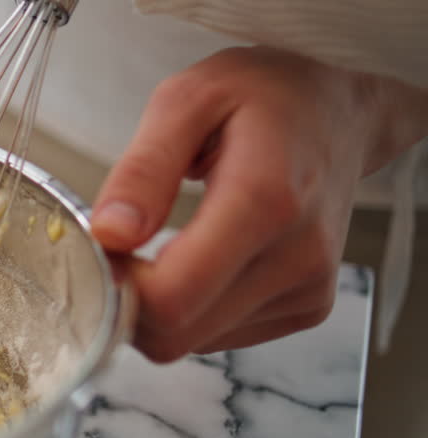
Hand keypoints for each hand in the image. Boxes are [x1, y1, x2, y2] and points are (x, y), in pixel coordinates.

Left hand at [92, 46, 427, 361]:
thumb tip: (109, 234)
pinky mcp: (307, 307)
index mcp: (265, 201)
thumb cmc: (260, 96)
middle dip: (129, 302)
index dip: (117, 289)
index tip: (101, 250)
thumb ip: (144, 169)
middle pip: (177, 332)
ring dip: (159, 307)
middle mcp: (297, 257)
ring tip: (165, 244)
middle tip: (121, 248)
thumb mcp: (186, 101)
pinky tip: (198, 259)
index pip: (173, 298)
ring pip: (194, 342)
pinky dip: (192, 309)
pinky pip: (220, 337)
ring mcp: (308, 289)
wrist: (336, 110)